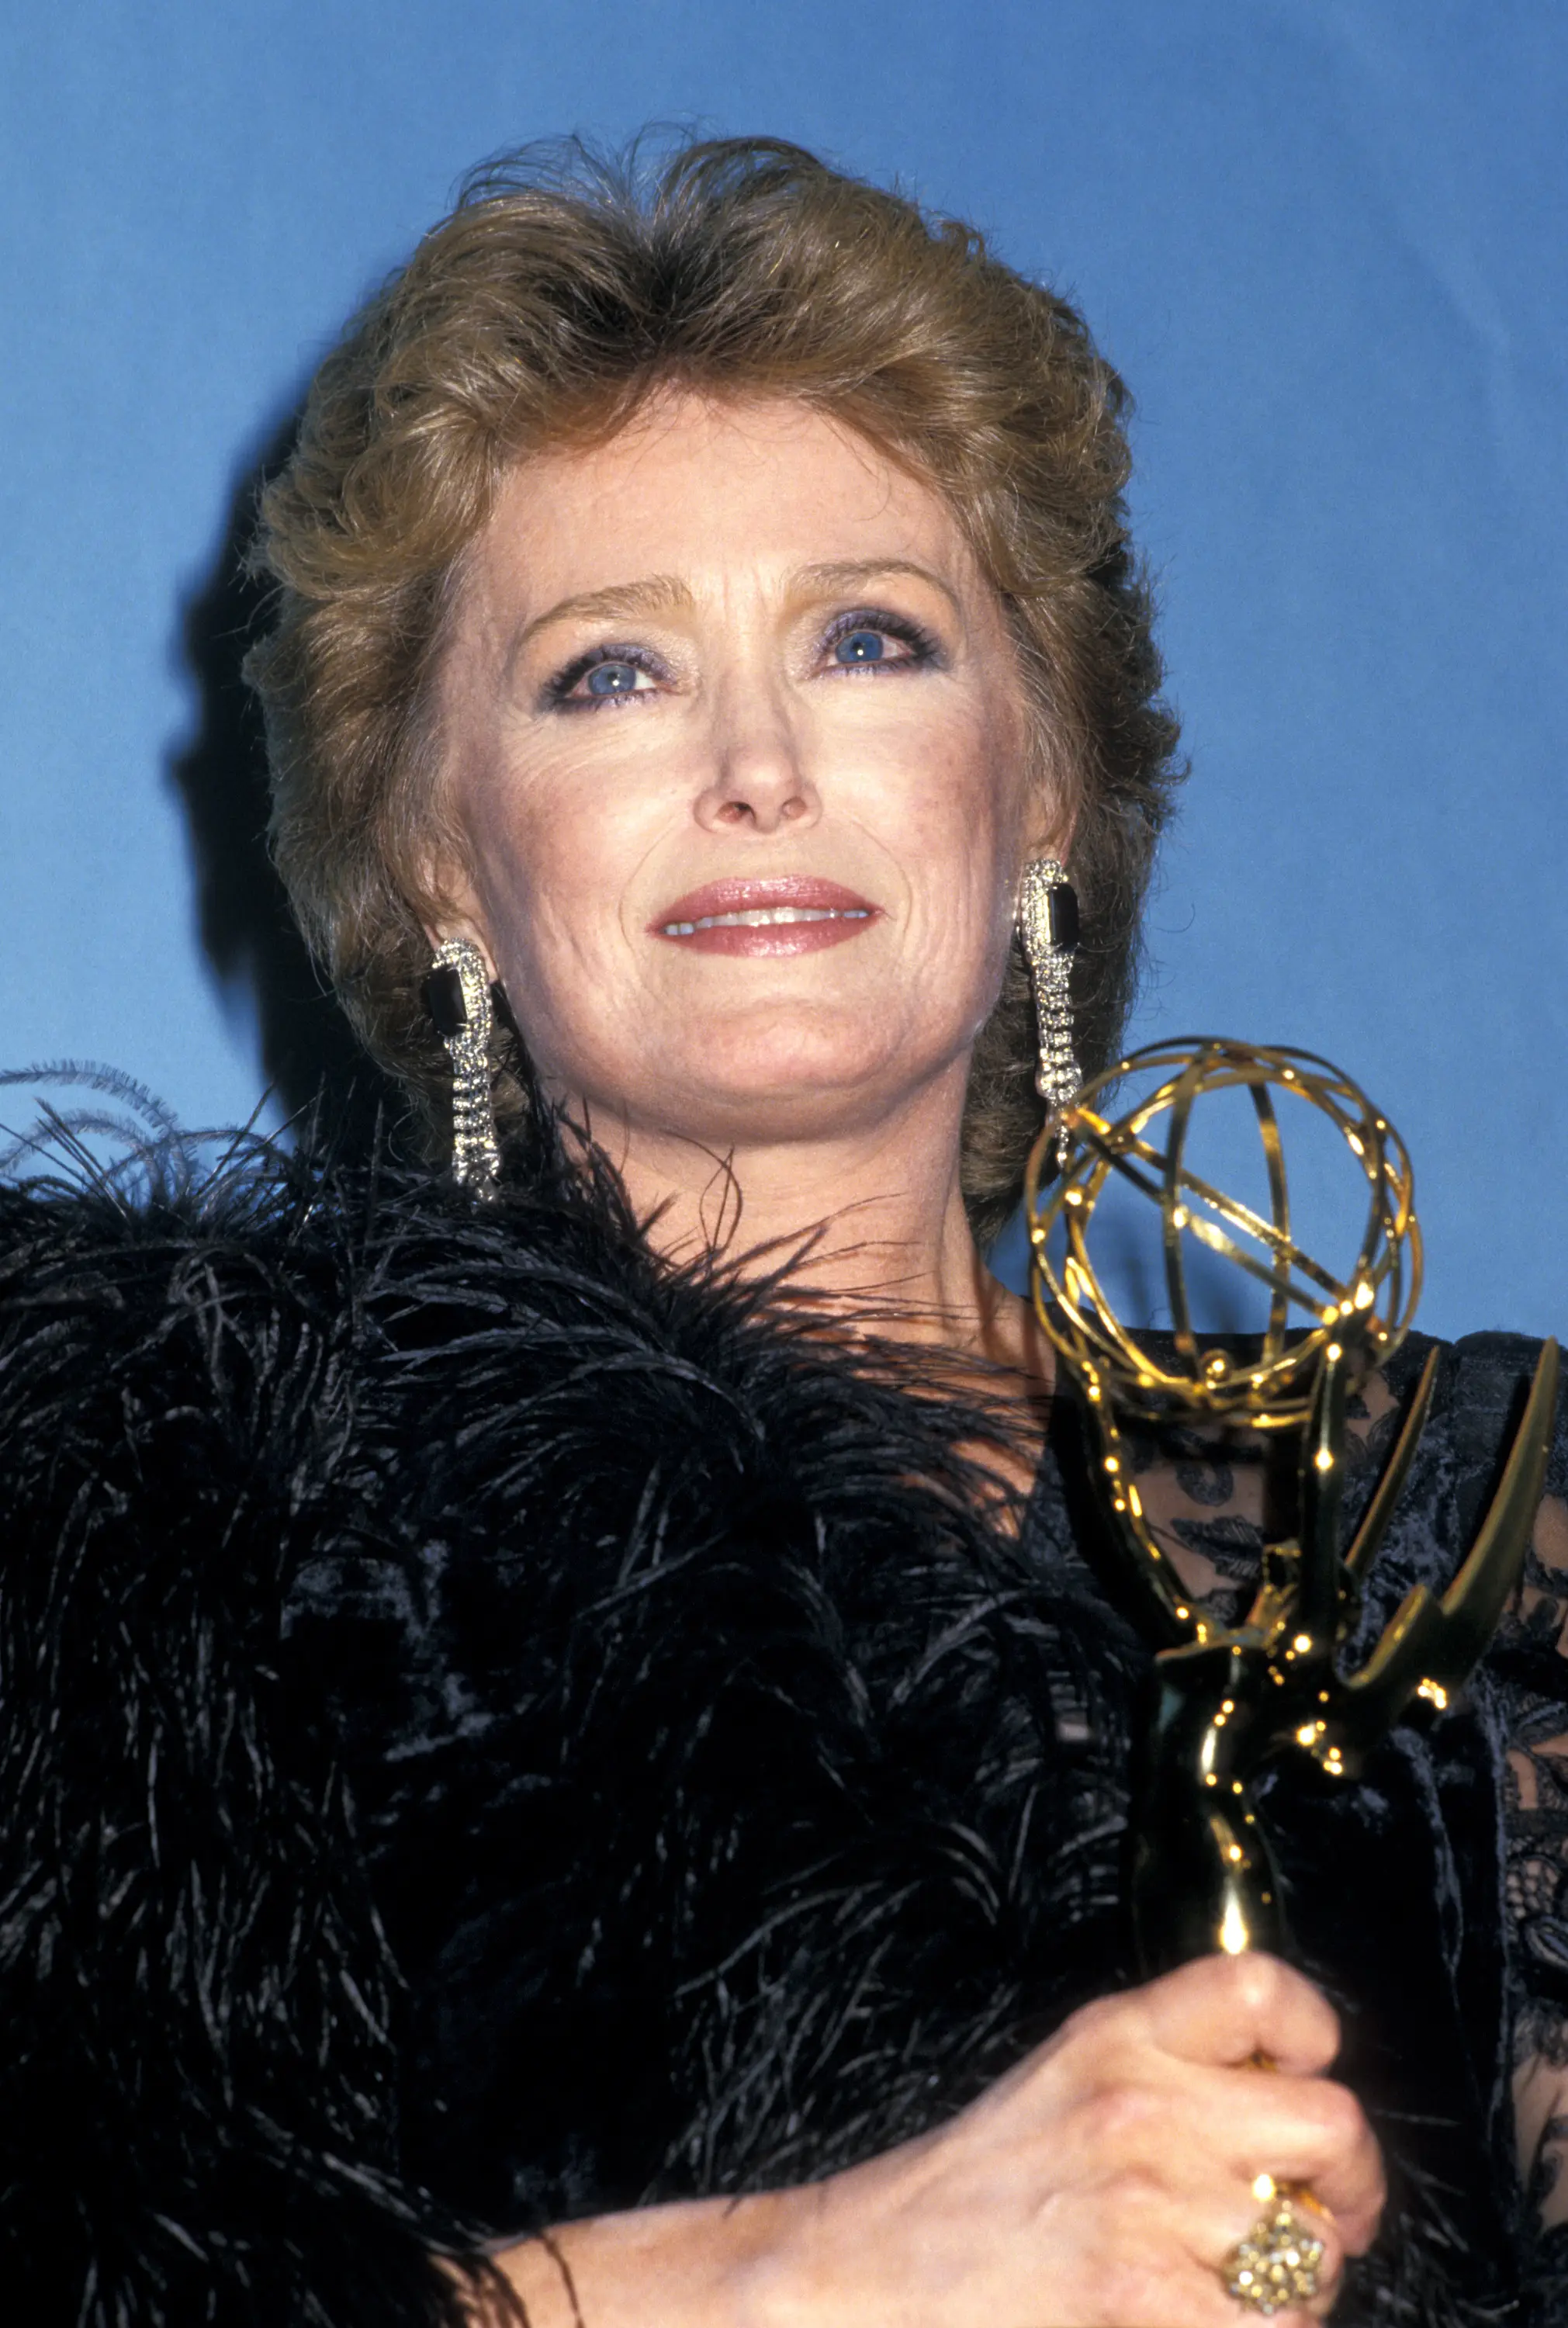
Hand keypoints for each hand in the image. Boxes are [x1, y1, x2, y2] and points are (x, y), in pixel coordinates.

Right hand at [489, 1953, 1383, 2327]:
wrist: (866, 2277)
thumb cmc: (963, 2200)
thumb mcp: (1059, 2085)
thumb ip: (1161, 2071)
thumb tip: (1280, 2098)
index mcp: (1115, 2037)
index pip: (1262, 1990)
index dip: (1314, 2033)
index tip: (1312, 2073)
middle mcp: (1141, 2107)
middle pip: (1328, 2122)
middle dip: (1346, 2183)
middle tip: (1325, 2213)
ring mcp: (1149, 2210)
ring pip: (1313, 2249)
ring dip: (1298, 2281)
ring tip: (1239, 2288)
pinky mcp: (1149, 2307)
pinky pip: (1275, 2327)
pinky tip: (1201, 2320)